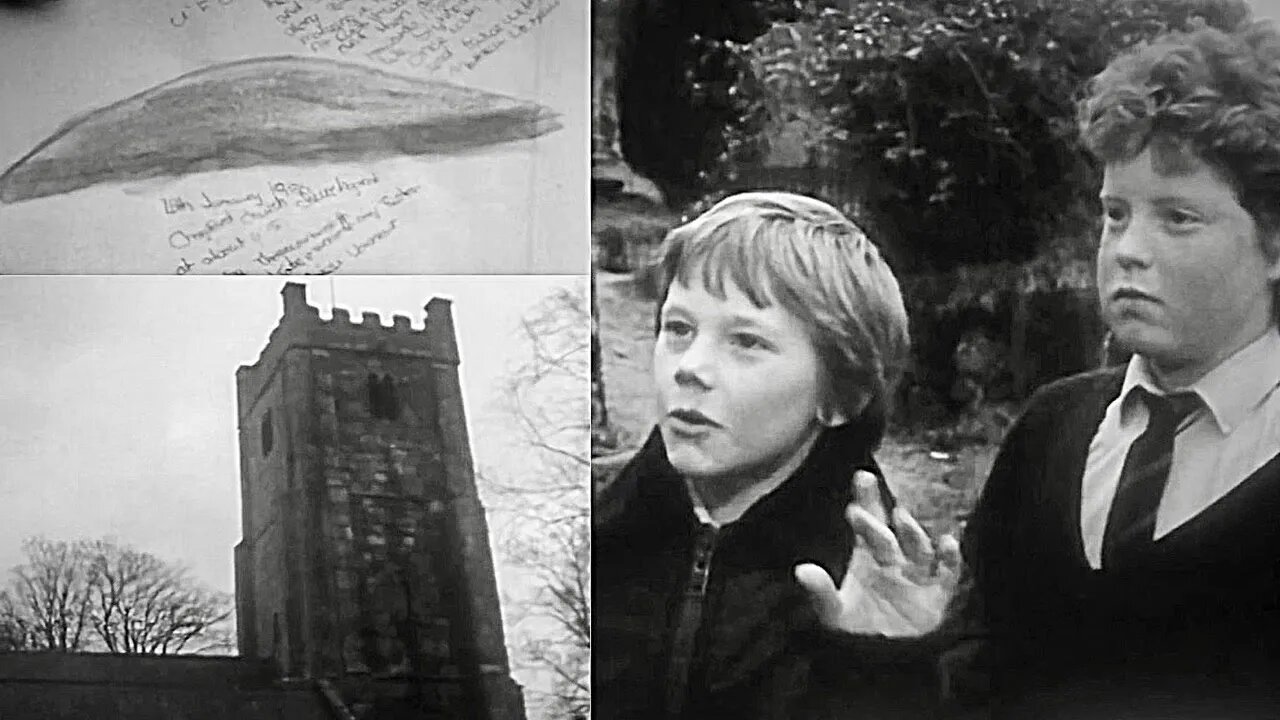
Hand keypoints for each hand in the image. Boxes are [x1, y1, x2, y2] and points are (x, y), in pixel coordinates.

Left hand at [795, 470, 960, 636]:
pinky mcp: (937, 593)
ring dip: (910, 531)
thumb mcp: (834, 614)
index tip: (861, 477)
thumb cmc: (857, 633)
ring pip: (917, 545)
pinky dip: (949, 558)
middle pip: (889, 528)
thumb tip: (801, 570)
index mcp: (868, 558)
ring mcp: (916, 574)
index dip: (865, 500)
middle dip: (881, 508)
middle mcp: (893, 560)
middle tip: (869, 488)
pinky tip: (947, 542)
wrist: (884, 663)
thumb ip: (820, 592)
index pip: (867, 522)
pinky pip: (947, 572)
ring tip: (900, 517)